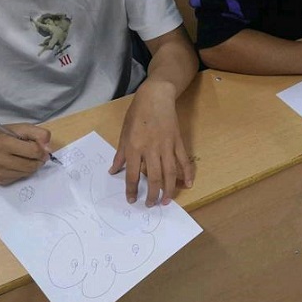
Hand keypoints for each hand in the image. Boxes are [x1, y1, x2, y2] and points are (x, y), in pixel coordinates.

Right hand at [0, 124, 49, 184]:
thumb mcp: (19, 127)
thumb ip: (38, 134)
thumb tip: (48, 148)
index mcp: (3, 142)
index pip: (34, 151)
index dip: (43, 150)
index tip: (43, 148)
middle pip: (32, 165)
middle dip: (39, 160)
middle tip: (37, 154)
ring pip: (27, 173)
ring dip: (32, 166)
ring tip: (25, 157)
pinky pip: (19, 178)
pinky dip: (22, 171)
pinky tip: (15, 164)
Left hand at [110, 81, 194, 206]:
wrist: (156, 97)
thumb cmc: (137, 114)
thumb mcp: (124, 133)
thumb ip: (120, 154)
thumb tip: (113, 171)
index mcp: (135, 147)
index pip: (133, 174)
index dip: (132, 190)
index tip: (132, 200)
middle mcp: (151, 149)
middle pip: (154, 177)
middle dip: (153, 194)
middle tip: (151, 205)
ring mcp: (167, 146)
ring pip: (170, 173)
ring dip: (169, 189)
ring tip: (167, 201)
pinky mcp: (178, 142)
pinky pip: (184, 160)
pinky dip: (187, 173)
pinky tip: (187, 184)